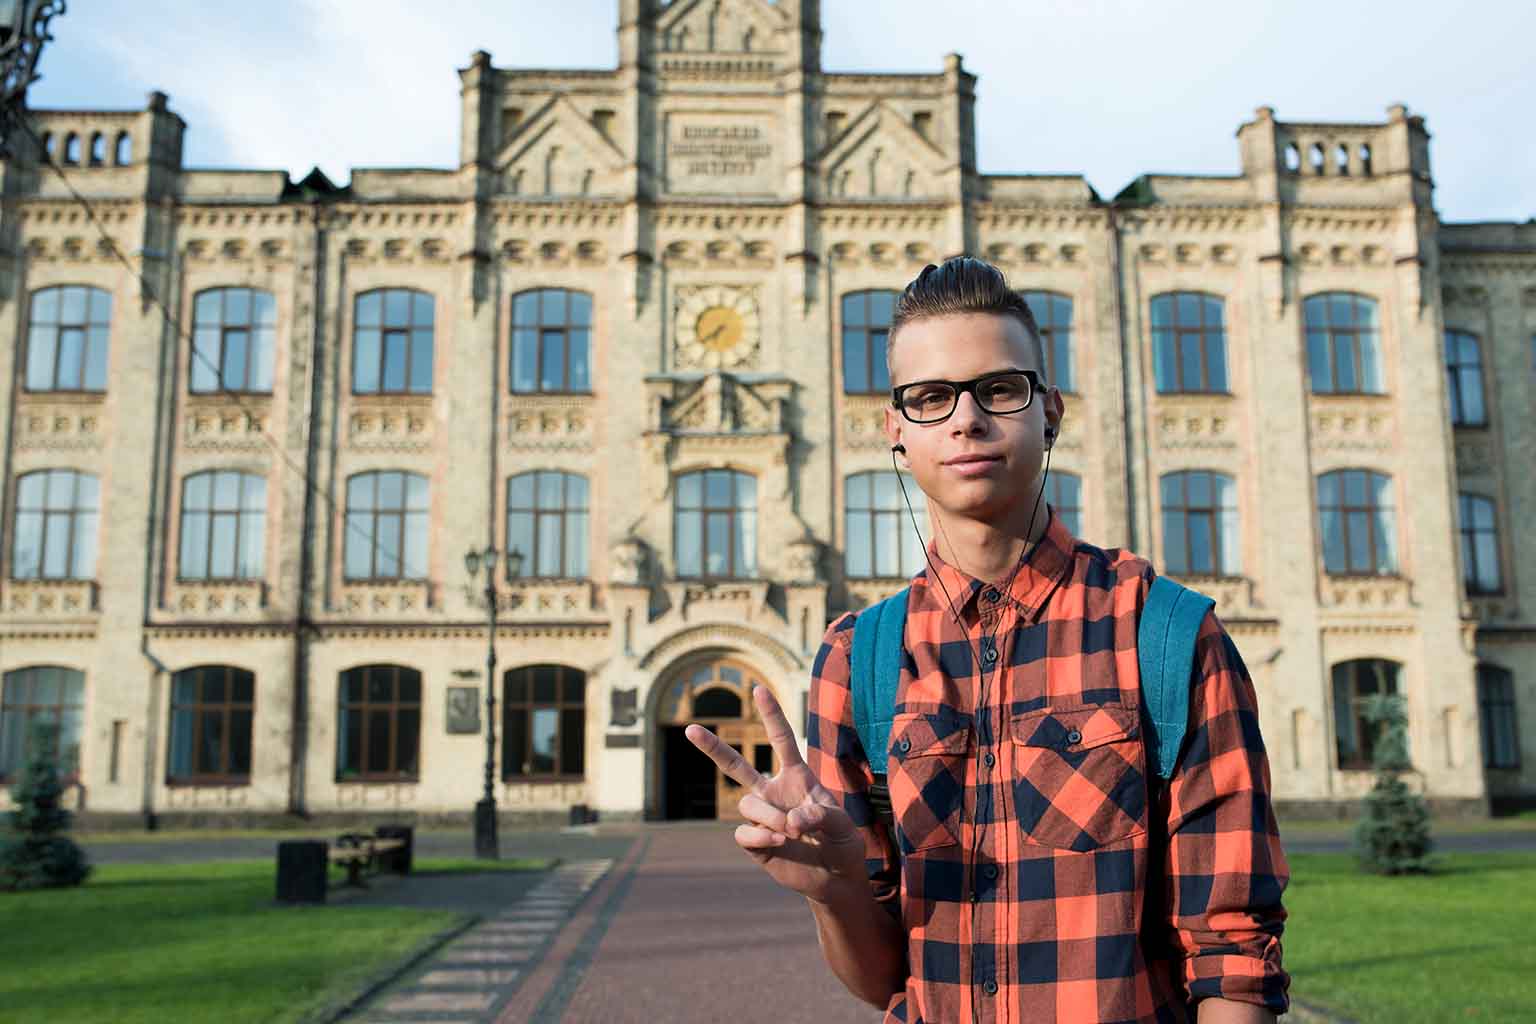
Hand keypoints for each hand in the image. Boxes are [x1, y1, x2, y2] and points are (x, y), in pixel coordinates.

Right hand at [685, 685, 868, 904]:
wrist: (836, 879)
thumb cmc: (843, 843)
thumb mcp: (843, 825)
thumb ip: (820, 815)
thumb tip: (791, 820)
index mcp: (796, 778)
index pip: (781, 740)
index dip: (771, 715)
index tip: (758, 690)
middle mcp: (774, 793)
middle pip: (736, 766)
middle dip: (713, 748)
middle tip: (690, 729)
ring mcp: (762, 818)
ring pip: (746, 803)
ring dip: (768, 816)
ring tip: (790, 832)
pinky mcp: (755, 844)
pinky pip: (744, 832)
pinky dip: (760, 836)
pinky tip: (779, 843)